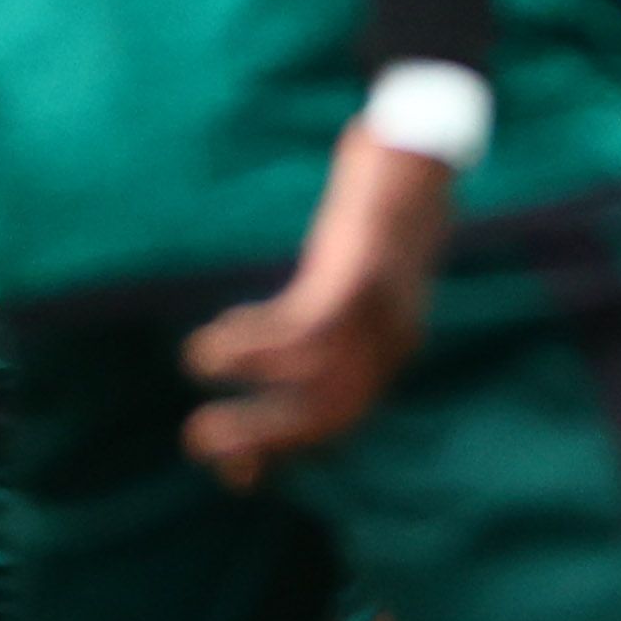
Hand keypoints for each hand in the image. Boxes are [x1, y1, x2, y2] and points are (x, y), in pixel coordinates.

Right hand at [179, 120, 461, 486]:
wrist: (423, 144)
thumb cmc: (379, 209)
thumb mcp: (356, 272)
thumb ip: (326, 312)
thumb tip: (270, 351)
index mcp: (392, 346)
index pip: (340, 423)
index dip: (284, 453)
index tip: (238, 476)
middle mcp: (392, 341)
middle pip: (328, 419)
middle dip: (261, 440)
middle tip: (201, 444)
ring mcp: (380, 312)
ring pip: (312, 384)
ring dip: (248, 389)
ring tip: (197, 369)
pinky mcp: (361, 275)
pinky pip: (303, 332)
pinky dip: (251, 343)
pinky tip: (214, 337)